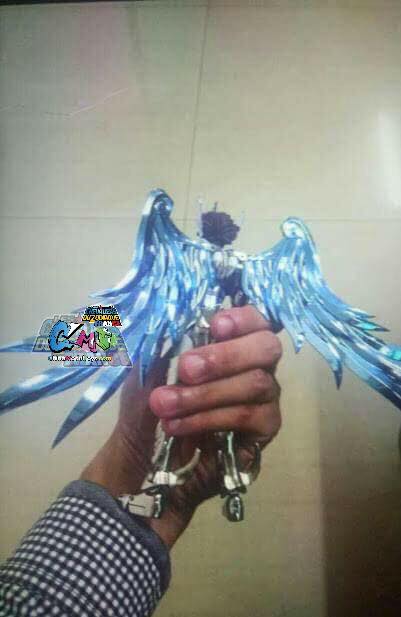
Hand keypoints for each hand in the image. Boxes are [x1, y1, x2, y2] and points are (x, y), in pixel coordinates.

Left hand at [81, 306, 281, 546]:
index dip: (242, 317)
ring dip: (206, 393)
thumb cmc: (146, 408)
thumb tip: (175, 309)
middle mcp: (254, 366)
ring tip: (164, 405)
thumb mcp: (143, 371)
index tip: (214, 325)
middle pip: (267, 347)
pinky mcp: (262, 432)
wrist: (141, 464)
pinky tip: (180, 427)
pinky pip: (249, 417)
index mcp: (229, 343)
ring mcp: (263, 399)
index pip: (255, 318)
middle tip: (185, 368)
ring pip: (257, 384)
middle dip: (225, 356)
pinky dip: (211, 418)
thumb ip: (160, 340)